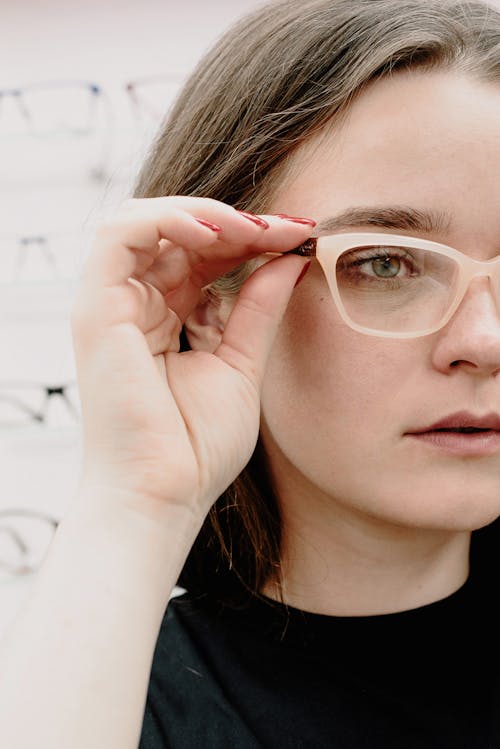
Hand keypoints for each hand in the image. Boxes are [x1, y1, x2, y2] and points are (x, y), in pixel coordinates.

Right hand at [71, 196, 310, 523]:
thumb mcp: (241, 364)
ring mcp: (110, 304)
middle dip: (236, 223)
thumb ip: (259, 309)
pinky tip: (219, 233)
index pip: (201, 256)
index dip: (249, 239)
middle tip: (287, 229)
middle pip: (179, 234)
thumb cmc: (196, 445)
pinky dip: (168, 219)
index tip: (299, 237)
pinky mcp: (95, 308)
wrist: (163, 495)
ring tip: (255, 230)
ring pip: (146, 221)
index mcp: (164, 318)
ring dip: (205, 214)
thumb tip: (289, 259)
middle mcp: (133, 305)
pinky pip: (120, 235)